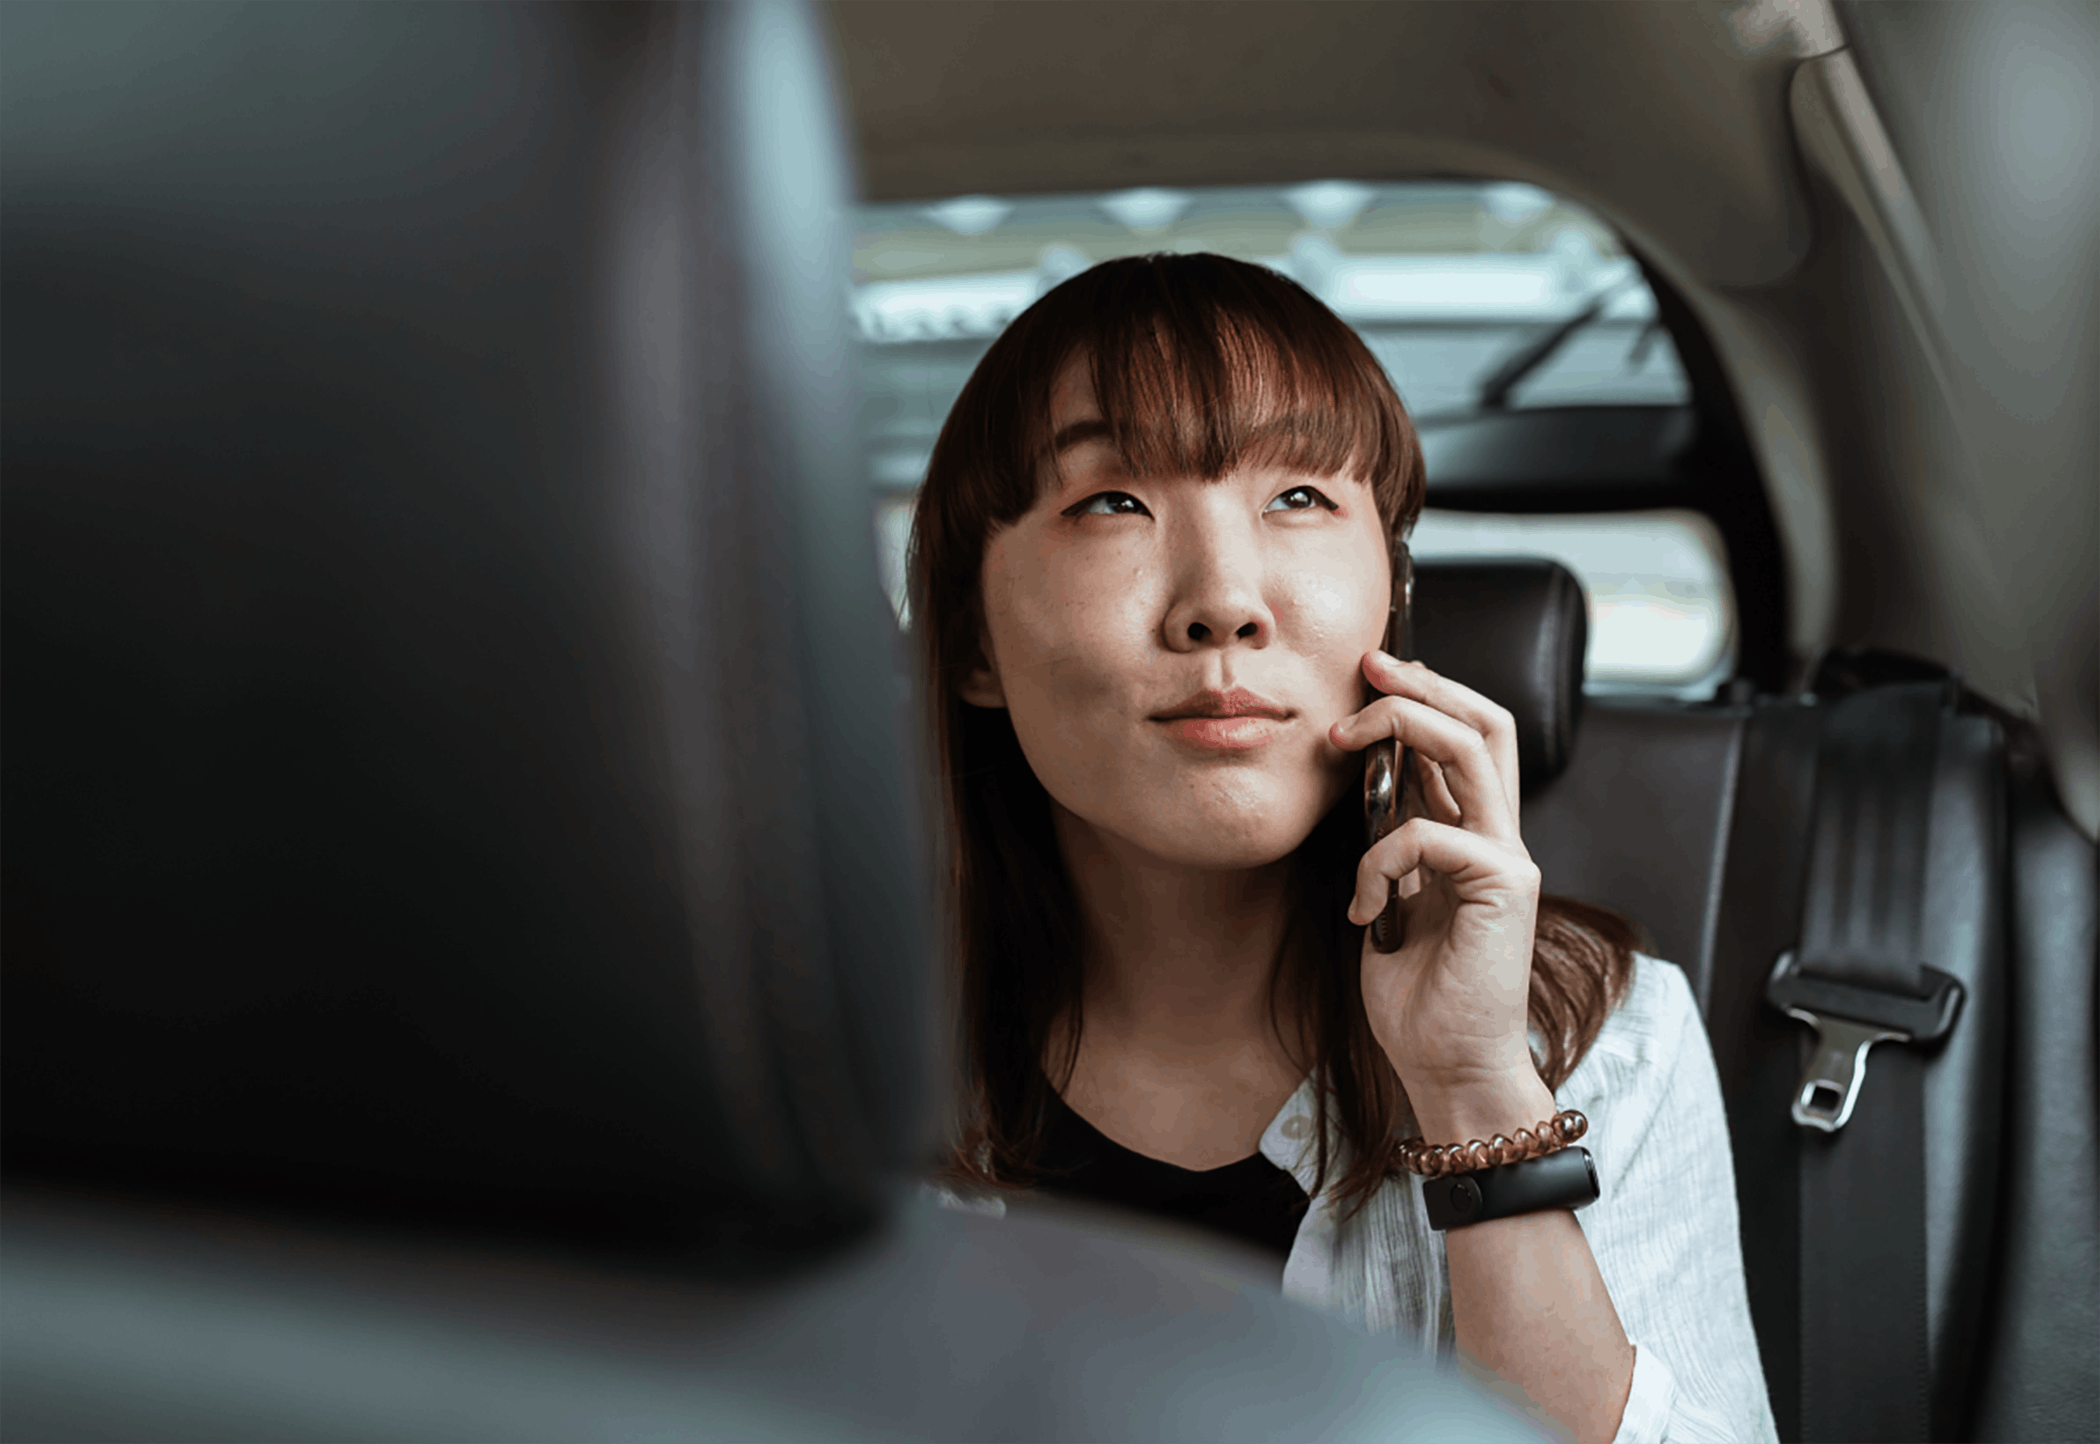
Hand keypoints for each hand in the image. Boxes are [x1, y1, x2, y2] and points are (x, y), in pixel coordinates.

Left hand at [1327, 652, 1548, 1132]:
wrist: (1449, 1069)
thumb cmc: (1417, 999)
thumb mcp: (1392, 902)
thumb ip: (1393, 846)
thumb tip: (1365, 789)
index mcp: (1475, 839)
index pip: (1466, 740)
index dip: (1422, 698)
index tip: (1366, 678)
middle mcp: (1500, 840)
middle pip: (1487, 722)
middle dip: (1425, 682)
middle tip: (1368, 664)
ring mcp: (1508, 860)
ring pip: (1473, 749)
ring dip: (1403, 726)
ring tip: (1343, 735)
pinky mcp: (1503, 888)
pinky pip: (1430, 834)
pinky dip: (1379, 859)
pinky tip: (1365, 909)